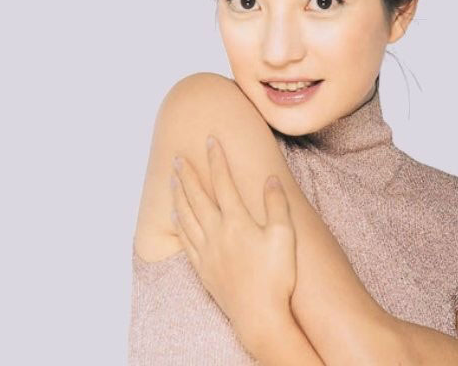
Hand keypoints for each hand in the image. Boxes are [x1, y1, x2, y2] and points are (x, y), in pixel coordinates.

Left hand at [170, 134, 297, 348]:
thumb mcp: (285, 237)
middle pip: (196, 196)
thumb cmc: (276, 277)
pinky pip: (185, 240)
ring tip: (172, 180)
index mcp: (236, 221)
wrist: (259, 316)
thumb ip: (277, 205)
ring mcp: (206, 250)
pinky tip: (175, 216)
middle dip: (186, 174)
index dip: (216, 159)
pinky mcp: (203, 268)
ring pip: (186, 215)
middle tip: (177, 157)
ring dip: (178, 195)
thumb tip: (270, 179)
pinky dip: (178, 223)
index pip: (223, 182)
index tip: (210, 140)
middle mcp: (216, 232)